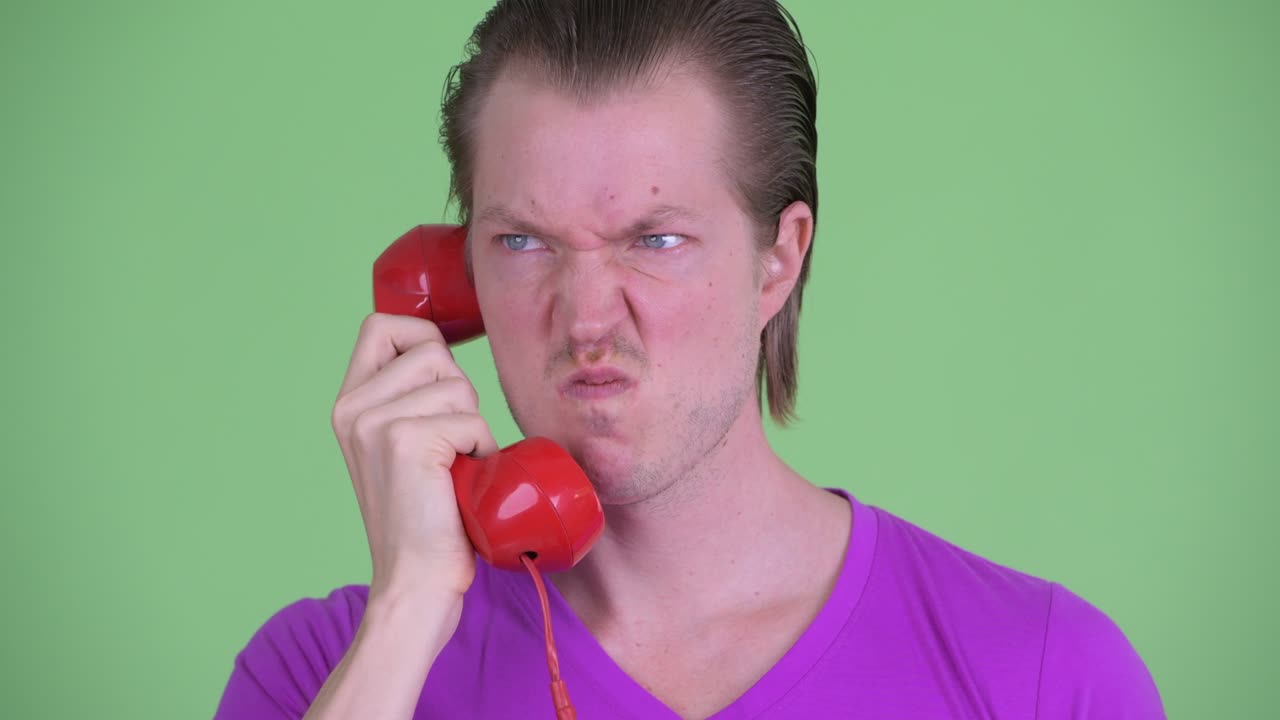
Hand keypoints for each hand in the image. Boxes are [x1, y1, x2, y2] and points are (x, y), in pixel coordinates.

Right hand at [331, 313, 497, 602]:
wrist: (417, 580)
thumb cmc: (427, 516)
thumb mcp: (400, 446)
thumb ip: (406, 399)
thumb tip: (442, 352)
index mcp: (348, 403)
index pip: (382, 324)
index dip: (423, 337)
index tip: (441, 379)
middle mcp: (352, 407)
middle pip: (431, 347)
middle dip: (458, 389)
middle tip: (450, 442)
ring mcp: (374, 422)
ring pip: (456, 383)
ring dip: (472, 422)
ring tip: (454, 464)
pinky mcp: (405, 440)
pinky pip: (470, 418)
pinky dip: (481, 447)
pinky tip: (462, 479)